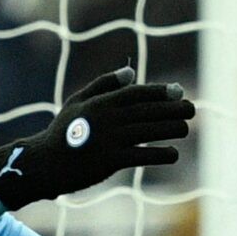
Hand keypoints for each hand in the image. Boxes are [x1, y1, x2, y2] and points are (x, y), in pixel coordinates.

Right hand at [0, 66, 194, 208]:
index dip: (160, 92)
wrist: (44, 164)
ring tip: (186, 128)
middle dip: (172, 109)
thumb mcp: (77, 102)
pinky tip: (173, 153)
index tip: (178, 91)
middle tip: (192, 109)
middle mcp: (106, 119)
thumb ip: (103, 84)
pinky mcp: (109, 161)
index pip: (137, 93)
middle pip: (147, 111)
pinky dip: (159, 154)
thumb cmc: (62, 133)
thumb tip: (131, 71)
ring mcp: (108, 140)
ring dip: (170, 129)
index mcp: (100, 103)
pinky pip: (140, 155)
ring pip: (147, 131)